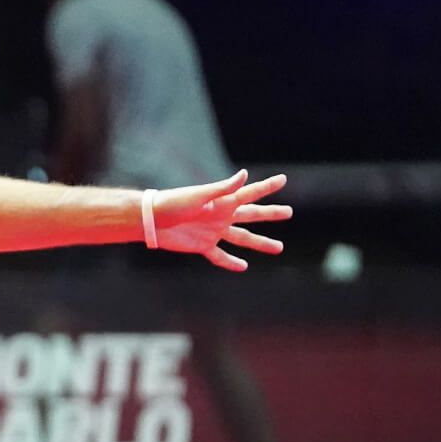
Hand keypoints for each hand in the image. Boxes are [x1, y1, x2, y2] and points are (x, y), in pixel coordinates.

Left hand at [152, 170, 291, 271]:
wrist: (151, 220)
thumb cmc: (174, 203)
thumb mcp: (200, 195)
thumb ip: (223, 188)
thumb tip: (245, 174)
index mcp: (222, 202)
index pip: (250, 193)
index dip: (266, 187)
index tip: (283, 179)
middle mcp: (221, 216)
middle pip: (252, 216)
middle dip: (270, 214)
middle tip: (289, 212)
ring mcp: (213, 232)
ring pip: (242, 238)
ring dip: (260, 243)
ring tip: (279, 248)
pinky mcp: (202, 246)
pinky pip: (220, 256)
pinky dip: (231, 262)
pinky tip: (243, 266)